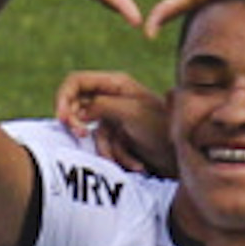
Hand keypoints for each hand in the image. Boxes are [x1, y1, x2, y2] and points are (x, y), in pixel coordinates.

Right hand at [53, 70, 172, 175]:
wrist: (182, 156)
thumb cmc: (161, 128)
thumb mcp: (130, 113)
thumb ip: (101, 106)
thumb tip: (77, 111)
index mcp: (115, 84)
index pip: (77, 81)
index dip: (64, 97)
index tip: (62, 118)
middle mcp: (112, 98)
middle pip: (77, 106)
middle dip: (79, 124)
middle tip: (82, 135)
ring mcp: (114, 118)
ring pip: (92, 133)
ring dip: (108, 149)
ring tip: (129, 158)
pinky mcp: (119, 138)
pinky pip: (105, 148)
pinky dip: (120, 157)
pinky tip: (139, 164)